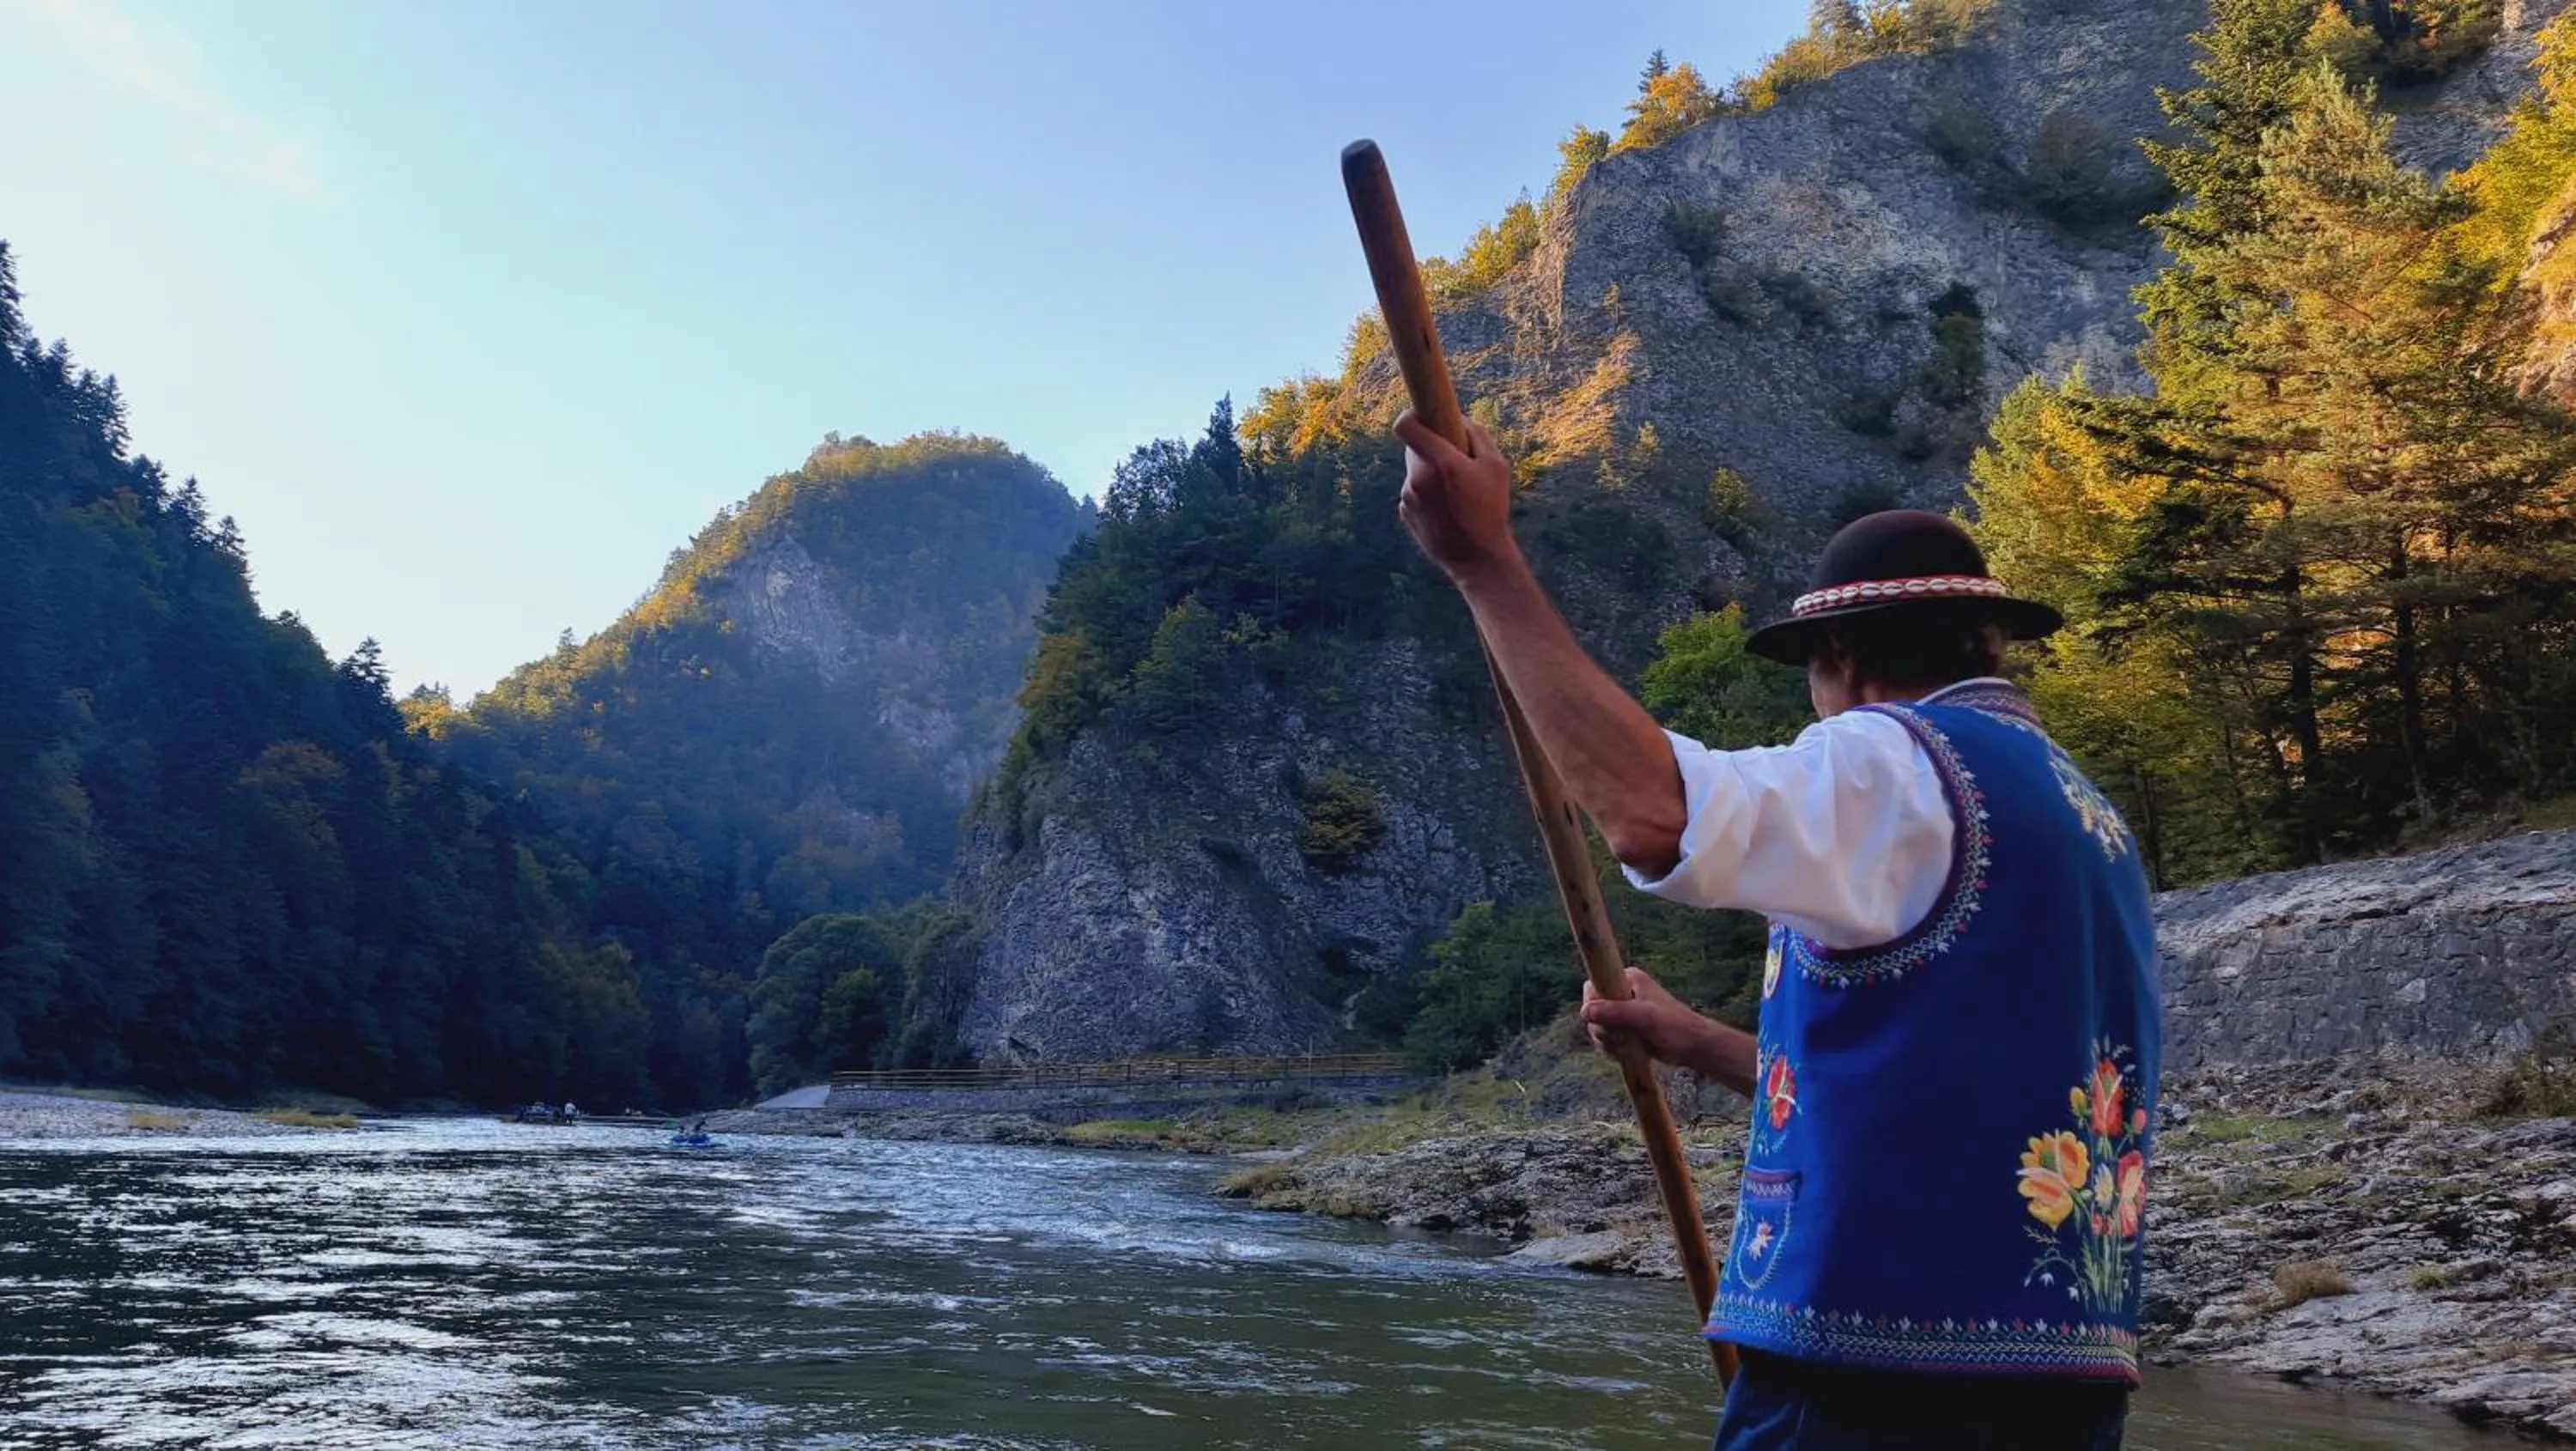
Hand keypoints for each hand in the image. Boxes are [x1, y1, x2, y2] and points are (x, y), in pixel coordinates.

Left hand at [1393, 410, 1519, 581]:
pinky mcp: (1404, 513)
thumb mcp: (1497, 466)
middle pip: (1414, 448)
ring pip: (1415, 471)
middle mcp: (1417, 478)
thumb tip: (1457, 418)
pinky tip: (1447, 510)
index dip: (1410, 415)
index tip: (1421, 415)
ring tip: (1456, 494)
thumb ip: (1476, 434)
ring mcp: (1407, 497)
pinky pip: (1414, 492)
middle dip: (1431, 449)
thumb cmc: (1491, 509)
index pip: (1405, 425)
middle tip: (1455, 462)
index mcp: (1440, 463)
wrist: (1477, 558)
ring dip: (1430, 474)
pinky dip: (1426, 494)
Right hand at [1580, 967, 1713, 1071]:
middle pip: (1592, 1011)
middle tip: (1621, 1037)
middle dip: (1603, 1029)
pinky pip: (1606, 1039)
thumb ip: (1614, 1011)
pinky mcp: (1625, 1029)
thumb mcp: (1643, 1016)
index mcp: (1627, 979)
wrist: (1693, 1047)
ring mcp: (1623, 1012)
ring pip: (1597, 1027)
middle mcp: (1622, 993)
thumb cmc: (1674, 1026)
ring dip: (1608, 1041)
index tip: (1605, 1022)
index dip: (1593, 1006)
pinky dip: (1612, 1048)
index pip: (1593, 987)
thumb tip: (1584, 1011)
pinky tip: (1627, 1052)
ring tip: (1628, 1046)